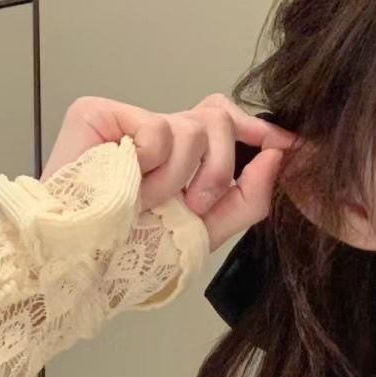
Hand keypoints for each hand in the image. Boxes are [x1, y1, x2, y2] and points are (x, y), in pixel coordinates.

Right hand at [40, 92, 301, 252]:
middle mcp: (164, 136)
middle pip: (220, 115)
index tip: (292, 148)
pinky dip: (150, 165)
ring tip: (148, 202)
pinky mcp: (100, 112)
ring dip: (179, 178)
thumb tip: (277, 156)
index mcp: (188, 160)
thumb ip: (248, 198)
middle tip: (197, 202)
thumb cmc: (133, 252)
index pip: (233, 127)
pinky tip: (128, 182)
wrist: (83, 264)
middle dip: (221, 165)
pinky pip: (156, 127)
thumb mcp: (206, 232)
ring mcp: (132, 121)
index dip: (264, 133)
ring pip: (191, 125)